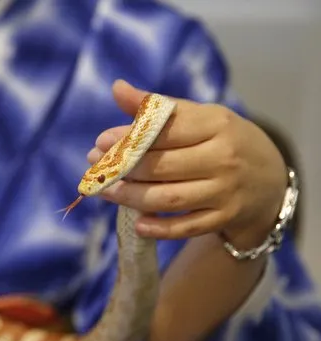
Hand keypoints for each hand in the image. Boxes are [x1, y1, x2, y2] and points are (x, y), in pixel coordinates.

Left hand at [88, 80, 287, 248]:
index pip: (167, 129)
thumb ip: (158, 107)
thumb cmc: (221, 141)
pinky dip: (159, 228)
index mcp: (217, 124)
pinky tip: (136, 224)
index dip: (130, 136)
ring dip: (131, 197)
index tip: (101, 141)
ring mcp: (225, 191)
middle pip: (163, 166)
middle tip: (95, 167)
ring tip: (104, 191)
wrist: (268, 179)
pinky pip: (186, 227)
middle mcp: (223, 157)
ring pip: (169, 198)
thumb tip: (117, 88)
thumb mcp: (200, 117)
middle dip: (123, 167)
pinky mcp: (223, 218)